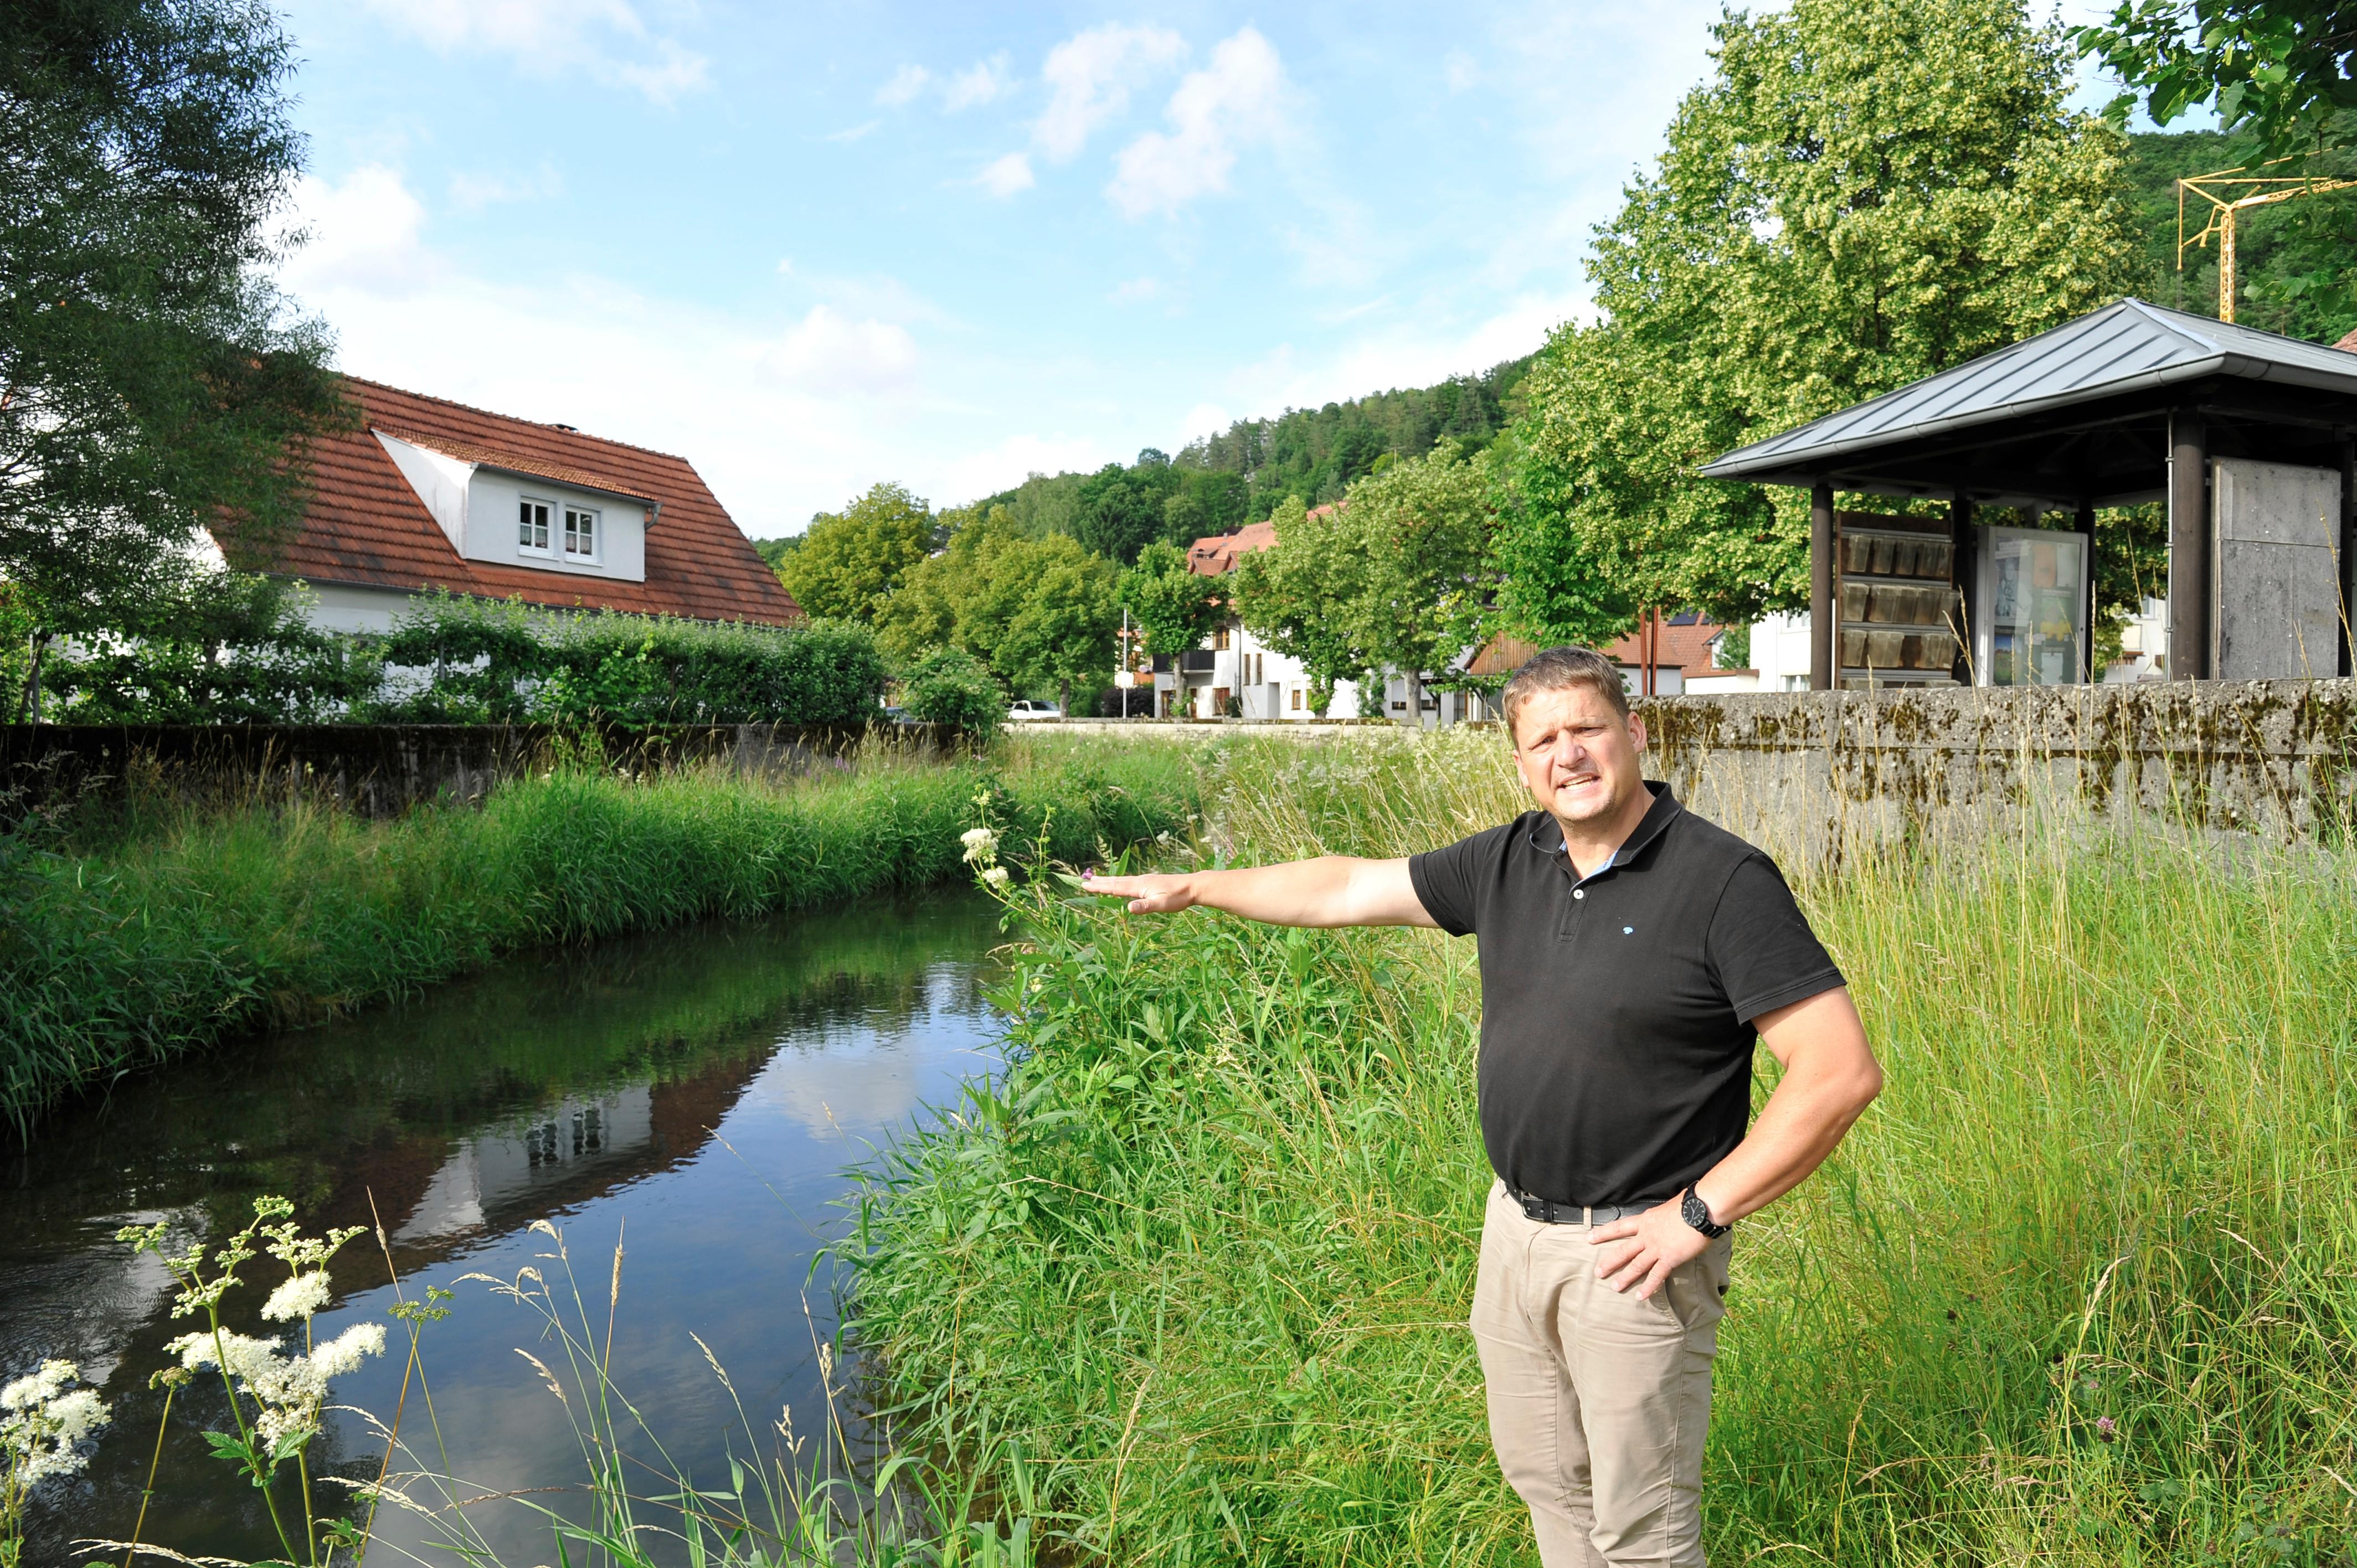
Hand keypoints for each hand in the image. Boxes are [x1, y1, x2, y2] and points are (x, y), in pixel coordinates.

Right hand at [1078, 868, 1196, 913]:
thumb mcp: (1161, 904)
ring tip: (1098, 879)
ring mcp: (1145, 880)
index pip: (1115, 887)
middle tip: (1085, 881)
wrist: (1193, 886)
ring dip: (1108, 880)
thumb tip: (1128, 908)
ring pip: (1122, 880)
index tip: (1086, 885)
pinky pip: (1129, 881)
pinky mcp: (1151, 882)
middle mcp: (1140, 881)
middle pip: (1116, 881)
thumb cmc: (1178, 897)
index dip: (1100, 887)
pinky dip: (1120, 881)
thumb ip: (1144, 906)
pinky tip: (1122, 884)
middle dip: (1100, 882)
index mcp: (1139, 886)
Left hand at [1588, 1192, 1710, 1300]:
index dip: (1603, 1233)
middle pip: (1623, 1250)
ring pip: (1636, 1265)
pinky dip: (1648, 1287)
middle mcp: (1647, 1235)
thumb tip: (1667, 1213)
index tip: (1589, 1238)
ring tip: (1615, 1287)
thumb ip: (1663, 1214)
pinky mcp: (1670, 1259)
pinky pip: (1656, 1276)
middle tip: (1597, 1272)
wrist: (1701, 1210)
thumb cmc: (1690, 1203)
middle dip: (1609, 1262)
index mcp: (1646, 1220)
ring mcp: (1657, 1248)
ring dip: (1625, 1277)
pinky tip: (1641, 1296)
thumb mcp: (1669, 1205)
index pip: (1619, 1227)